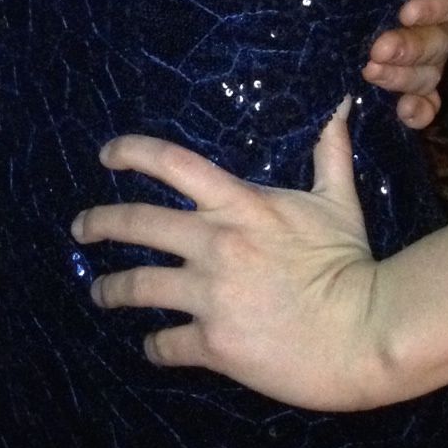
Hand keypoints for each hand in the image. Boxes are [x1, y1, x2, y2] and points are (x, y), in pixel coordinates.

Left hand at [71, 108, 391, 411]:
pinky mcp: (216, 344)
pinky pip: (167, 344)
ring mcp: (210, 295)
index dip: (130, 152)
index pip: (169, 163)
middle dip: (98, 223)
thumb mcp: (337, 200)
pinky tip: (151, 346)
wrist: (368, 333)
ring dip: (111, 289)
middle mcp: (214, 243)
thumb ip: (328, 150)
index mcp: (238, 203)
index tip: (105, 155)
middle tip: (80, 229)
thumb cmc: (353, 263)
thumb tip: (339, 100)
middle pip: (135, 223)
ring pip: (137, 286)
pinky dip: (154, 346)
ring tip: (99, 292)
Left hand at [359, 0, 447, 130]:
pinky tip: (405, 118)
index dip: (437, 4)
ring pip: (432, 71)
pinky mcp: (414, 73)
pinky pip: (427, 98)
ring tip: (369, 70)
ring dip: (406, 78)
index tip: (404, 6)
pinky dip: (419, 110)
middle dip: (412, 46)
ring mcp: (435, 47)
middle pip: (445, 40)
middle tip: (375, 47)